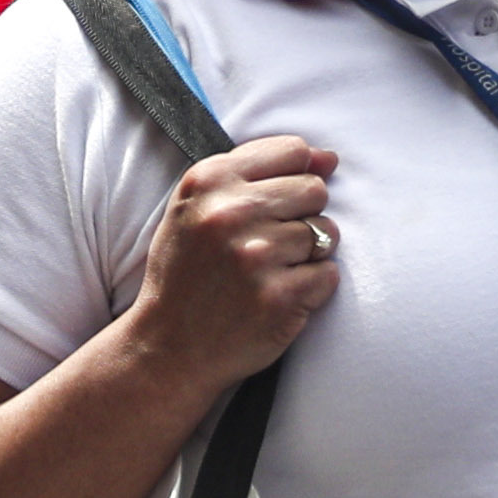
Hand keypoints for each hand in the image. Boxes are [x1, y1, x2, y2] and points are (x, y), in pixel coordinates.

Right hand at [122, 135, 342, 400]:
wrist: (168, 347)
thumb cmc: (187, 273)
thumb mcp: (198, 207)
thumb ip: (258, 171)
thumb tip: (330, 157)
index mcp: (209, 181)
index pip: (292, 150)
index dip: (294, 177)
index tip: (276, 203)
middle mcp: (232, 212)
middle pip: (314, 190)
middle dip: (303, 215)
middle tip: (270, 244)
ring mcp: (256, 256)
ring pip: (326, 233)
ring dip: (307, 254)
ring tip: (270, 272)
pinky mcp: (279, 298)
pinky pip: (328, 274)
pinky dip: (312, 288)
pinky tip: (279, 296)